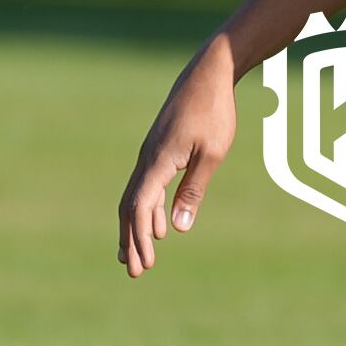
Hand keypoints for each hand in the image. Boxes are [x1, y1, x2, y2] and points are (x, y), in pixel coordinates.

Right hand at [117, 36, 240, 275]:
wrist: (208, 74)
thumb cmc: (214, 112)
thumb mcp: (212, 155)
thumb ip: (193, 191)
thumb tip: (178, 230)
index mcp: (158, 161)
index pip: (142, 208)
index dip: (140, 238)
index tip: (146, 264)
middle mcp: (147, 159)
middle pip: (131, 207)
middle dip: (131, 240)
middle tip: (135, 270)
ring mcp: (150, 153)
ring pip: (135, 197)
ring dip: (136, 226)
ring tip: (137, 253)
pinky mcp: (158, 148)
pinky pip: (145, 185)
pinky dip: (148, 208)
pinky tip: (160, 222)